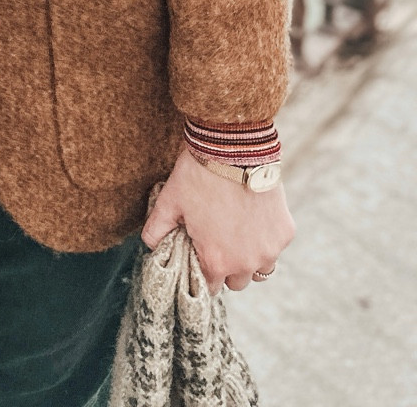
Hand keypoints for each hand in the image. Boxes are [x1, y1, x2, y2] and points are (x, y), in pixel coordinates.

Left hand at [142, 146, 294, 292]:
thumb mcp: (169, 202)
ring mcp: (269, 249)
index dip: (203, 273)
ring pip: (261, 268)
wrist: (233, 148)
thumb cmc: (198, 175)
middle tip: (219, 241)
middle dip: (228, 268)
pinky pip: (276, 246)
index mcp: (216, 261)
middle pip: (237, 282)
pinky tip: (254, 216)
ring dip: (251, 258)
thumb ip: (156, 229)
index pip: (210, 287)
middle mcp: (246, 263)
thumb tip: (150, 245)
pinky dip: (266, 238)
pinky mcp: (285, 232)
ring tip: (238, 232)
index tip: (201, 257)